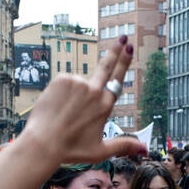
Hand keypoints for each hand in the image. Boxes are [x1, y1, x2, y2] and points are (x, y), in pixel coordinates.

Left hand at [20, 38, 144, 163]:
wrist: (44, 143)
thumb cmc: (70, 149)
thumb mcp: (100, 150)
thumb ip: (124, 146)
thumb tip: (145, 149)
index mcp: (105, 106)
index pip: (117, 79)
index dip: (123, 62)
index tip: (128, 48)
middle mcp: (95, 92)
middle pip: (107, 66)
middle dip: (116, 51)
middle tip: (122, 38)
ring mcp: (78, 84)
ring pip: (77, 84)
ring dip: (72, 94)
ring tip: (62, 114)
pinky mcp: (62, 80)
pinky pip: (63, 83)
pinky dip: (60, 92)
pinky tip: (55, 106)